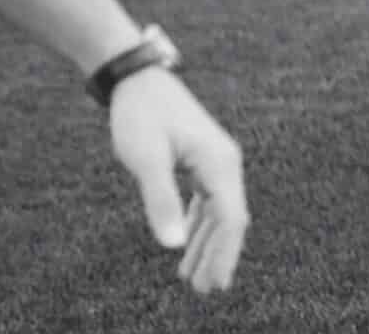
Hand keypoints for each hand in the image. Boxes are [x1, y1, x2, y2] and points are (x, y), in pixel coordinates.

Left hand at [108, 68, 247, 294]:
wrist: (138, 79)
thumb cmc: (141, 115)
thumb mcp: (146, 160)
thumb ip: (161, 202)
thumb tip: (173, 246)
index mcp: (220, 164)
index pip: (230, 219)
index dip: (224, 254)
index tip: (214, 284)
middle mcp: (226, 163)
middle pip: (229, 219)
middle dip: (218, 255)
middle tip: (203, 290)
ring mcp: (216, 161)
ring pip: (219, 211)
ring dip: (208, 243)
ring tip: (192, 276)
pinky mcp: (202, 159)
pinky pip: (208, 199)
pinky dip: (200, 223)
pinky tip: (189, 240)